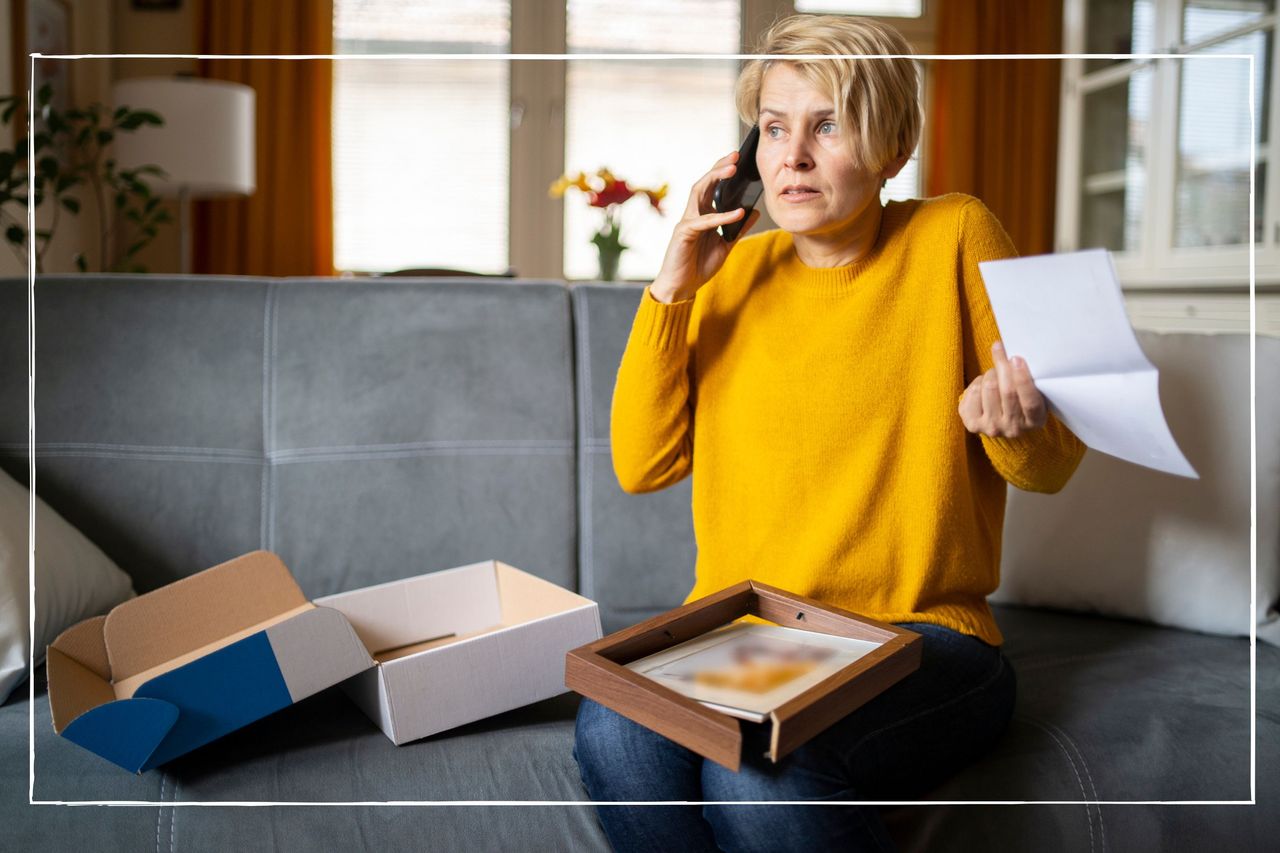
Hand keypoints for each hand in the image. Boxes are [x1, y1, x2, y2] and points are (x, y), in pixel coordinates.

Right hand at [649, 150, 761, 302]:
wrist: (681, 288)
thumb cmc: (698, 266)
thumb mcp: (725, 246)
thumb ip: (738, 229)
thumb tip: (753, 211)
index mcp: (702, 215)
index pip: (712, 187)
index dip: (723, 172)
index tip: (739, 159)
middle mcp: (693, 214)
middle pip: (704, 183)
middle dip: (719, 167)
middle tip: (736, 155)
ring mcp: (686, 222)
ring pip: (698, 192)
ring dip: (715, 179)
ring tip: (733, 170)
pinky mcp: (683, 233)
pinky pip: (704, 221)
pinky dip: (721, 216)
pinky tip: (738, 212)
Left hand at [959, 342, 1047, 438]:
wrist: (1003, 423)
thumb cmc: (1021, 401)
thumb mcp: (1035, 394)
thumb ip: (1030, 380)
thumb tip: (1013, 355)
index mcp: (1035, 421)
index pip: (1030, 402)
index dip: (1022, 379)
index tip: (1016, 358)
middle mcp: (1013, 428)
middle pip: (1007, 391)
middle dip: (1003, 366)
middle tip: (1000, 350)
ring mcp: (992, 428)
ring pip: (988, 388)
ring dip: (990, 374)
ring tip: (994, 374)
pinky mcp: (972, 424)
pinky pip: (973, 392)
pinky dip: (977, 382)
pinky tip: (983, 386)